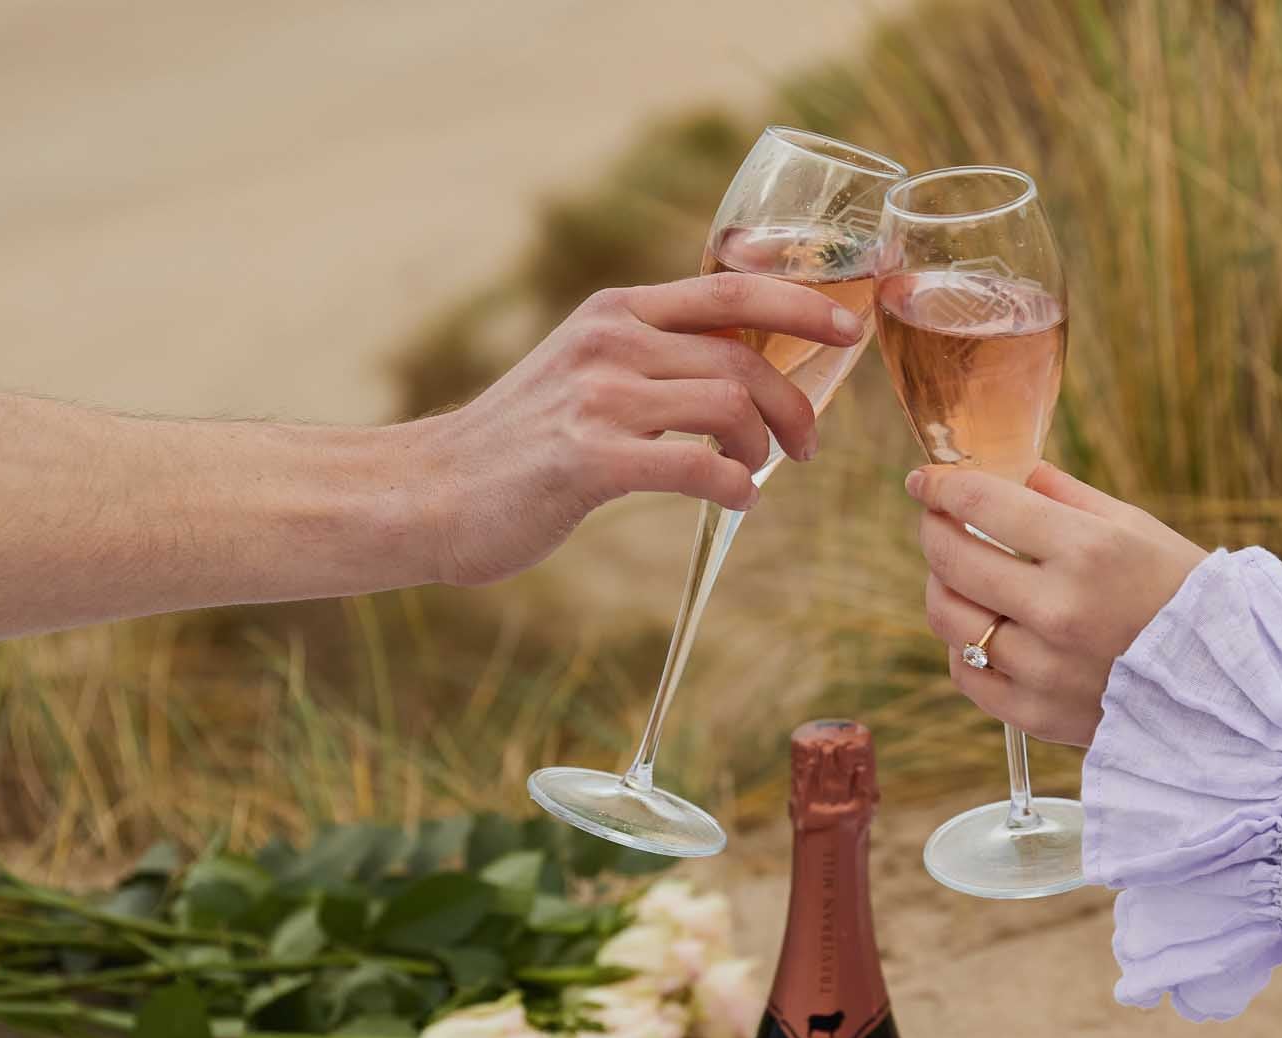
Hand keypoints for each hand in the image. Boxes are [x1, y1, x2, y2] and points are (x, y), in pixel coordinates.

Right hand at [409, 272, 862, 586]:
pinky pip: (696, 467)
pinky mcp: (588, 460)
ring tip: (757, 474)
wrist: (430, 491)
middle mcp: (610, 342)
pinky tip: (736, 502)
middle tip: (807, 446)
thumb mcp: (585, 370)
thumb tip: (742, 373)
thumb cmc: (521, 443)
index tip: (851, 329)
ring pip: (728, 407)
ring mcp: (598, 398)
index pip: (733, 290)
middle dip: (795, 404)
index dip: (804, 305)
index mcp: (617, 311)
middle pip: (743, 358)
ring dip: (763, 449)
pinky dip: (734, 487)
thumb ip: (653, 357)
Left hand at [909, 463, 1206, 746]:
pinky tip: (980, 632)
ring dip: (940, 589)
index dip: (939, 487)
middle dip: (934, 531)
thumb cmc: (1185, 596)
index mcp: (1087, 551)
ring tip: (957, 578)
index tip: (924, 482)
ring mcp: (1044, 667)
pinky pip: (966, 676)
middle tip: (938, 522)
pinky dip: (962, 649)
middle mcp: (1058, 609)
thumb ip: (1064, 497)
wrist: (1228, 687)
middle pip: (951, 559)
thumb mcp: (1136, 528)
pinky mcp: (1037, 714)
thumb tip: (1009, 474)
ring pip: (948, 619)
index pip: (979, 505)